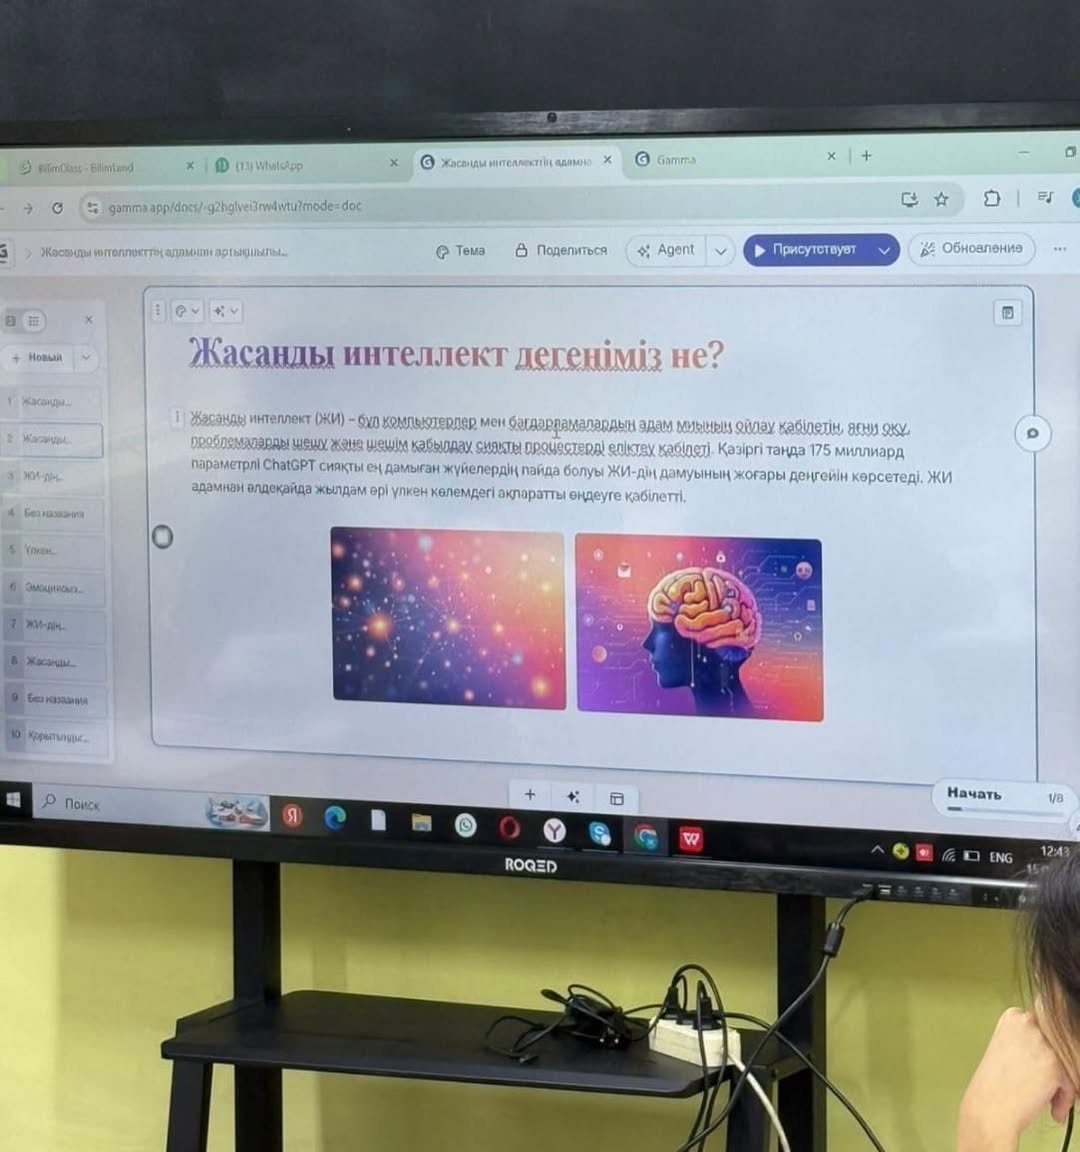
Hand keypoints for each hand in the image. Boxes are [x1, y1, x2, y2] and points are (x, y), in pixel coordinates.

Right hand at [958, 1007, 1075, 1151]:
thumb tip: (1053, 1050)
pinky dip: (1064, 1098)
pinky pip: (1071, 1083)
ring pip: (1066, 1064)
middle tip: (1040, 1082)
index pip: (1044, 1030)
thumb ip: (1028, 1040)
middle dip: (1054, 1066)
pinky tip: (1050, 1106)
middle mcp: (1028, 1023)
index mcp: (1013, 1016)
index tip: (1036, 1065)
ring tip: (1047, 1099)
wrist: (989, 1107)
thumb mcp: (1006, 1047)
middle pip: (1057, 1046)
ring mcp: (1042, 1042)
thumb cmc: (995, 1083)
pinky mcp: (1054, 1064)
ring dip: (1061, 1084)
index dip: (1042, 1052)